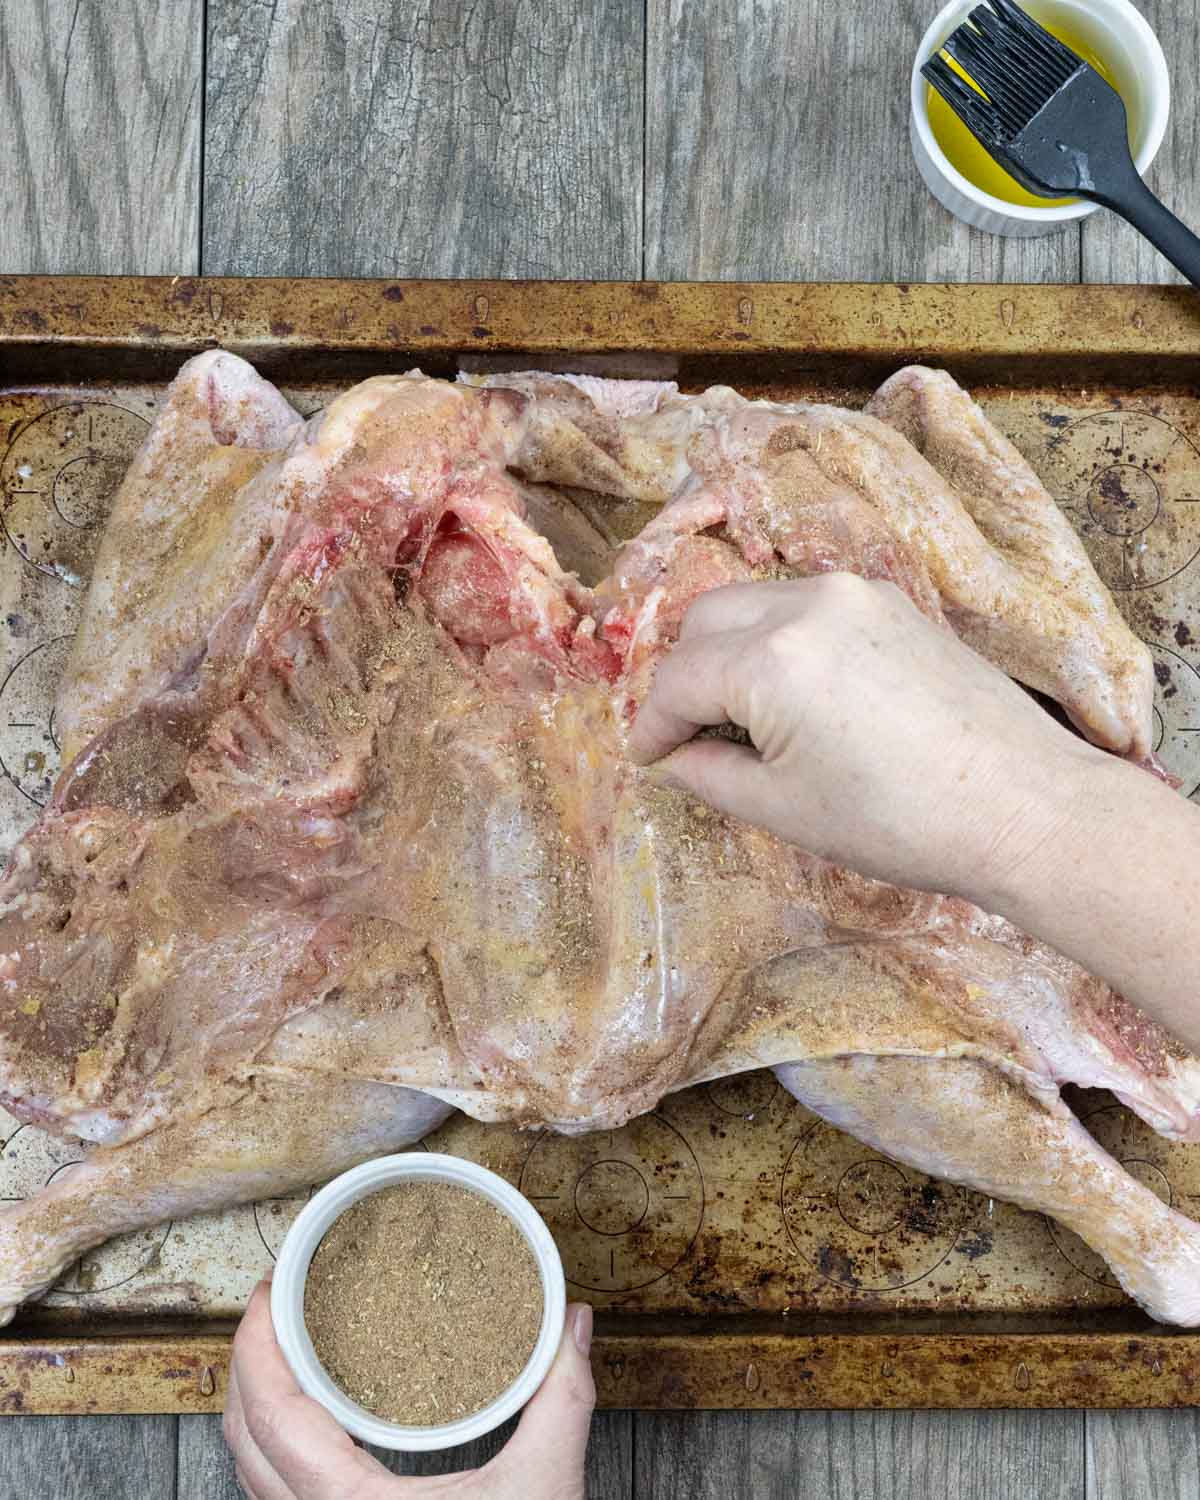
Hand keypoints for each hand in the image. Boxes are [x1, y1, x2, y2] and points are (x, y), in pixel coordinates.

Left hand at [224, 1279, 594, 1499]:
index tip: (266, 1293)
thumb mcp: (544, 1488)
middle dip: (246, 1363)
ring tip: (286, 1350)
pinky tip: (312, 1419)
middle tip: (274, 1304)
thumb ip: (561, 1396)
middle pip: (242, 1440)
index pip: (271, 1417)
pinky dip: (277, 1447)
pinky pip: (277, 1497)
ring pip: (252, 1474)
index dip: (255, 1347)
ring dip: (257, 1407)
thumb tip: (573, 1322)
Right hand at [629, 574, 1101, 904]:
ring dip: (731, 654)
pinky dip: (781, 643)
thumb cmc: (899, 821)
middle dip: (685, 678)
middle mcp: (808, 605)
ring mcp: (856, 594)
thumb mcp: (784, 809)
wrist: (1023, 806)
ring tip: (746, 721)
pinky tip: (800, 700)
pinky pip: (808, 608)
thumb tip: (674, 758)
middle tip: (691, 737)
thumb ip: (710, 774)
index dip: (652, 726)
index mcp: (771, 659)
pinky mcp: (893, 603)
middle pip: (706, 620)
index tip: (647, 760)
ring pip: (756, 605)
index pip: (677, 680)